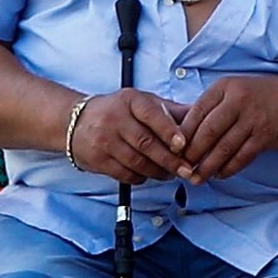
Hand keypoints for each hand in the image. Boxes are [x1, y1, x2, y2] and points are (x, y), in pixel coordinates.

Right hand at [71, 88, 191, 183]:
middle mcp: (115, 118)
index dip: (169, 130)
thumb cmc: (119, 111)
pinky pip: (125, 174)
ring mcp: (104, 140)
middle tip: (186, 170)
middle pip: (146, 143)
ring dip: (158, 171)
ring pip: (137, 162)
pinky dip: (142, 177)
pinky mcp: (98, 160)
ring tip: (171, 173)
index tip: (183, 145)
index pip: (152, 114)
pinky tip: (149, 174)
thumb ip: (171, 110)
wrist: (75, 122)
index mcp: (130, 100)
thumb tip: (201, 115)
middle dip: (170, 160)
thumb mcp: (143, 103)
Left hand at [169, 72, 277, 180]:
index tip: (174, 150)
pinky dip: (228, 168)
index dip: (183, 134)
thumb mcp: (234, 90)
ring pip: (223, 148)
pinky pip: (241, 157)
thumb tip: (183, 134)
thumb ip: (212, 108)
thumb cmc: (260, 96)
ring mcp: (252, 119)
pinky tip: (220, 174)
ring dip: (208, 166)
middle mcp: (238, 101)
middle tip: (182, 168)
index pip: (196, 112)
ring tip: (198, 177)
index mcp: (225, 87)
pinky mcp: (264, 136)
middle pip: (207, 132)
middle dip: (192, 154)